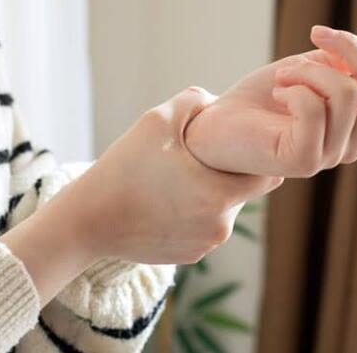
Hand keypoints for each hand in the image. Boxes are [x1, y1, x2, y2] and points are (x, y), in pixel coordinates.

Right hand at [2, 87, 281, 305]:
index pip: (268, 177)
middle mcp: (220, 226)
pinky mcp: (189, 256)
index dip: (257, 158)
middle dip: (230, 175)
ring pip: (224, 212)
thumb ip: (195, 101)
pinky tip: (167, 201)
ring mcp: (205, 245)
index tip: (238, 146)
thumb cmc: (123, 168)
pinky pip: (204, 229)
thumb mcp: (156, 120)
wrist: (88, 221)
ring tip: (179, 179)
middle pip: (244, 193)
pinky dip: (194, 214)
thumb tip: (217, 99)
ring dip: (211, 195)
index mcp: (220, 194)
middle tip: (199, 158)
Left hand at [184, 24, 356, 176]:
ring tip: (282, 75)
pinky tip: (277, 92)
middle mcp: (350, 142)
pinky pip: (316, 108)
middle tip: (315, 35)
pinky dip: (295, 87)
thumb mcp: (309, 67)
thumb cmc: (259, 99)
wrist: (214, 125)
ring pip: (347, 92)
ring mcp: (329, 156)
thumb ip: (346, 57)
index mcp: (356, 121)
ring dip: (309, 68)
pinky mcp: (304, 161)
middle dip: (350, 46)